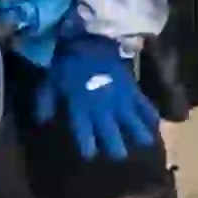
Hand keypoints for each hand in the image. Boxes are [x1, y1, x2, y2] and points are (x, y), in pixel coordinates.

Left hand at [37, 33, 158, 160]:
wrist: (89, 40)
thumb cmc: (66, 63)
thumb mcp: (48, 82)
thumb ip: (45, 103)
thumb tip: (42, 122)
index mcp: (80, 106)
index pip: (84, 131)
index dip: (88, 145)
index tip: (90, 155)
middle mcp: (102, 106)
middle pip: (110, 130)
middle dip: (115, 145)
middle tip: (121, 157)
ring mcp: (119, 98)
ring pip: (131, 119)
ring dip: (138, 132)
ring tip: (146, 144)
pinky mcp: (131, 88)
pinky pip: (143, 103)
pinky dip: (149, 113)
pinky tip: (156, 123)